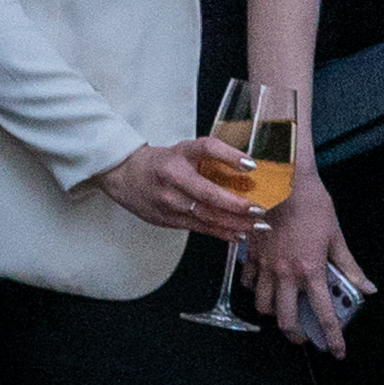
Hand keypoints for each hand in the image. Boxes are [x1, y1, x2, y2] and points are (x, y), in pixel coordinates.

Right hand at [89, 133, 268, 240]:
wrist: (123, 176)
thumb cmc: (161, 163)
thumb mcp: (183, 151)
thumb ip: (211, 159)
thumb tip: (249, 171)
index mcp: (179, 155)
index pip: (206, 149)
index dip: (229, 156)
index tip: (252, 165)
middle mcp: (173, 178)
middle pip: (208, 193)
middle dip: (237, 205)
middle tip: (260, 209)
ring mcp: (168, 202)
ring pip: (205, 215)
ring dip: (234, 223)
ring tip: (257, 226)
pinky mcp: (167, 219)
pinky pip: (198, 228)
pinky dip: (221, 232)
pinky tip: (239, 234)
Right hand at [247, 169, 352, 349]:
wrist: (282, 179)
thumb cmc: (313, 203)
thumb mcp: (336, 236)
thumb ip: (349, 266)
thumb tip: (367, 288)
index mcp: (311, 271)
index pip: (324, 315)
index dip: (332, 337)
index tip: (337, 351)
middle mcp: (285, 274)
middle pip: (286, 320)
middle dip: (296, 333)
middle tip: (305, 334)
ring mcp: (264, 266)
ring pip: (263, 305)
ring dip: (274, 313)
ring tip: (285, 309)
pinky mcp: (250, 255)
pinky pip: (248, 283)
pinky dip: (255, 289)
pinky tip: (265, 285)